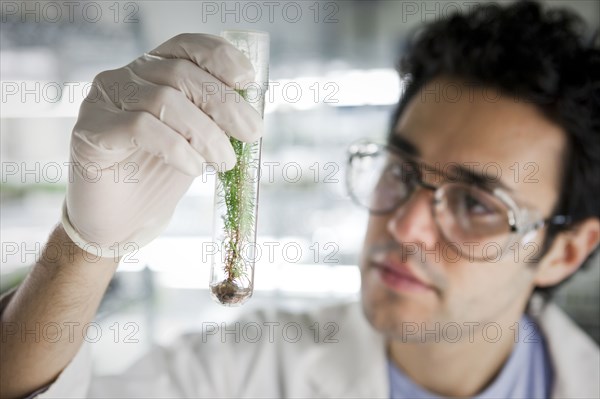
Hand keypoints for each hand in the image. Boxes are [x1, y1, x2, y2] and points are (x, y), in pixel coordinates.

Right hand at [62, 33, 262, 256]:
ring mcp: (105, 100)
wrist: (124, 217)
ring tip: (225, 161)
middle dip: (224, 103)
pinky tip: (194, 167)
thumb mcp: (198, 139)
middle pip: (181, 74)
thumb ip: (216, 117)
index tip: (247, 81)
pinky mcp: (91, 129)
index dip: (220, 57)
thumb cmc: (162, 173)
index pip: (187, 46)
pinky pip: (141, 127)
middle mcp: (128, 77)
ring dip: (205, 133)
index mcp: (156, 70)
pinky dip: (176, 147)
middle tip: (251, 133)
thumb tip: (251, 111)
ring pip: (164, 100)